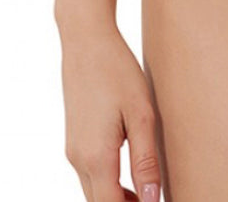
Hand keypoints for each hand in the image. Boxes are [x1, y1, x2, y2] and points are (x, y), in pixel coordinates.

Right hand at [60, 23, 163, 201]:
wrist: (86, 41)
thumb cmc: (117, 71)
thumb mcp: (141, 113)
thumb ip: (146, 160)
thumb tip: (152, 200)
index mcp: (96, 157)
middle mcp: (79, 160)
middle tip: (154, 198)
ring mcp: (73, 151)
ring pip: (93, 192)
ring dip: (117, 198)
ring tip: (147, 191)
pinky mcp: (74, 141)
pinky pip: (90, 175)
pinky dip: (108, 184)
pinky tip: (129, 174)